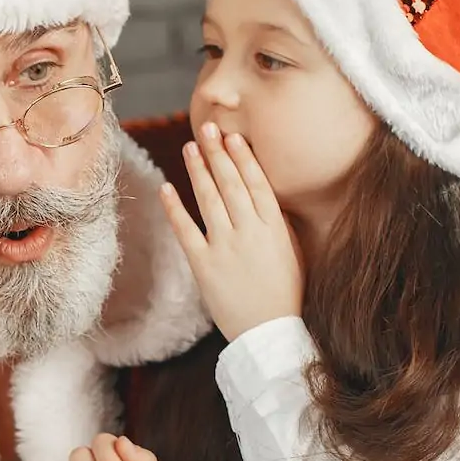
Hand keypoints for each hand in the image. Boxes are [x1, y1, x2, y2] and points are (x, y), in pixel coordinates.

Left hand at [157, 122, 302, 343]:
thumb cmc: (285, 293)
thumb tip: (264, 195)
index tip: (233, 137)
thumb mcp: (292, 252)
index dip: (243, 158)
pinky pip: (186, 230)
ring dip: (198, 171)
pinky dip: (175, 208)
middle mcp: (250, 232)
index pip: (256, 183)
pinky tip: (167, 187)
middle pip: (231, 184)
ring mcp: (225, 248)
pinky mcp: (204, 265)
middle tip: (207, 127)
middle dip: (218, 153)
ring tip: (189, 147)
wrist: (269, 332)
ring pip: (209, 200)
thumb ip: (278, 224)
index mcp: (274, 228)